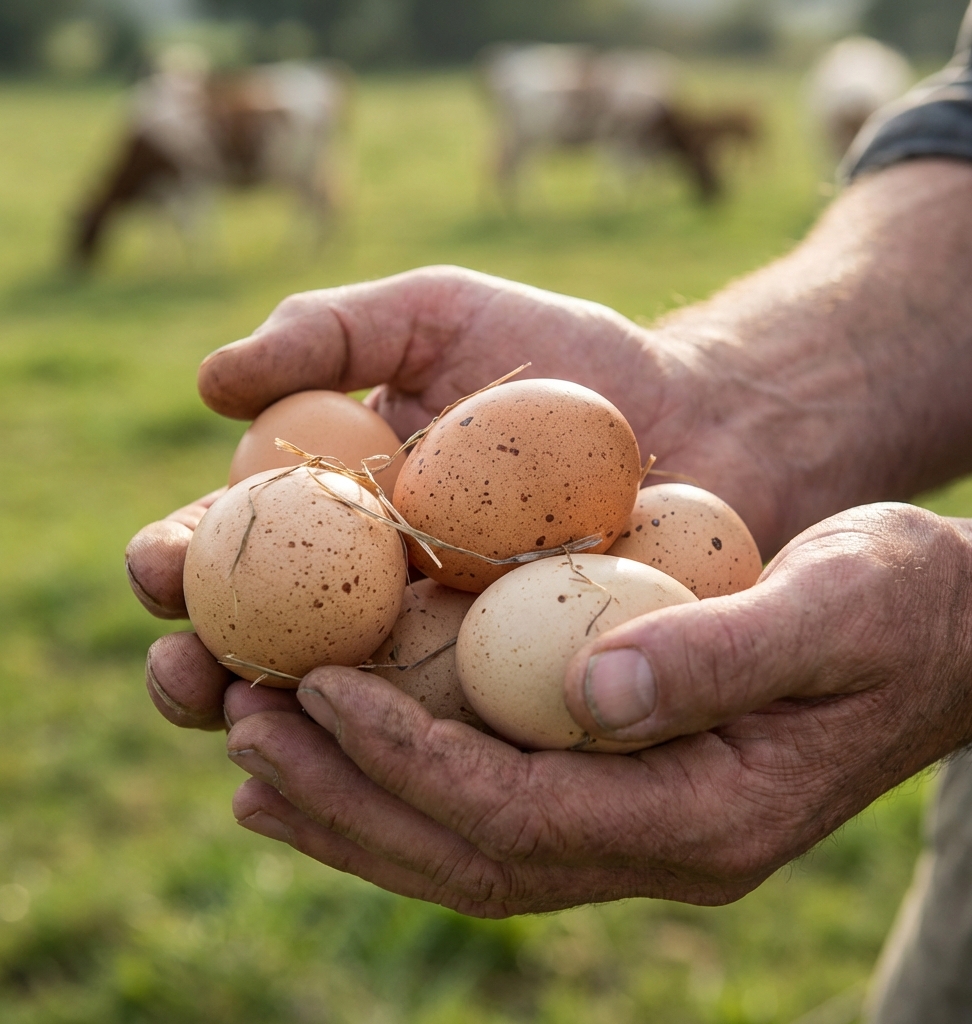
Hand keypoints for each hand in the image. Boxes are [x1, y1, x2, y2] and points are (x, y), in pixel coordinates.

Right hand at [127, 265, 781, 730]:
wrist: (701, 418)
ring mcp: (440, 659)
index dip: (176, 561)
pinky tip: (385, 756)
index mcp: (334, 514)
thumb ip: (331, 331)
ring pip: (341, 717)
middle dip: (202, 672)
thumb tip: (208, 379)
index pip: (229, 550)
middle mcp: (371, 597)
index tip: (160, 563)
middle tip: (187, 677)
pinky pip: (451, 738)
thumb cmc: (567, 360)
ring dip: (287, 731)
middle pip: (261, 652)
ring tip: (260, 726)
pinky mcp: (516, 702)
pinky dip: (410, 752)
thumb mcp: (440, 314)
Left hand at [221, 502, 971, 914]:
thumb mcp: (832, 609)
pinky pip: (494, 812)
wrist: (945, 632)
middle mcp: (666, 849)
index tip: (320, 689)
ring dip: (354, 805)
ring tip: (255, 752)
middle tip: (243, 723)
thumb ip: (721, 654)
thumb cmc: (898, 604)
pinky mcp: (630, 791)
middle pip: (473, 853)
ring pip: (469, 850)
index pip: (522, 812)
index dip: (409, 757)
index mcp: (710, 817)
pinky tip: (342, 752)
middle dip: (349, 793)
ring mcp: (645, 831)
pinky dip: (405, 788)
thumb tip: (593, 686)